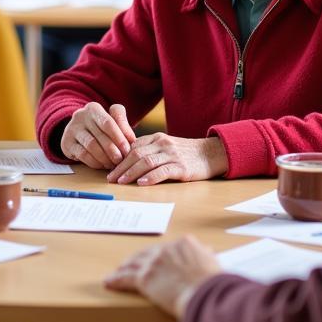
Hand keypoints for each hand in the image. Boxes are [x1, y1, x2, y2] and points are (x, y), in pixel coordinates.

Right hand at [60, 103, 136, 169]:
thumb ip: (123, 126)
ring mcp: (71, 129)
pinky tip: (102, 165)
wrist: (78, 130)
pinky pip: (83, 155)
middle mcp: (80, 116)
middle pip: (100, 135)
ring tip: (113, 164)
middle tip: (121, 160)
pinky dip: (95, 162)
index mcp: (93, 108)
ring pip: (91, 146)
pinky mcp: (66, 143)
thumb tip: (131, 140)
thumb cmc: (100, 126)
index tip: (127, 150)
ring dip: (104, 158)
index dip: (119, 138)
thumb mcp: (113, 120)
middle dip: (113, 150)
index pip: (108, 123)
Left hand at [104, 236, 219, 316]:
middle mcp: (166, 249)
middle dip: (138, 259)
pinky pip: (125, 278)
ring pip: (134, 263)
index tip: (157, 259)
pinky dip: (116, 280)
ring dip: (124, 267)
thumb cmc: (213, 283)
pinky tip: (109, 282)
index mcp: (184, 244)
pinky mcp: (144, 278)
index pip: (167, 248)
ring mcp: (154, 262)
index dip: (160, 255)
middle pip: (147, 253)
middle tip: (131, 263)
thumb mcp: (212, 263)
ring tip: (118, 271)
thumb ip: (206, 254)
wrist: (205, 294)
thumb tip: (207, 250)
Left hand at [107, 133, 227, 185]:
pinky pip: (163, 171)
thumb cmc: (185, 153)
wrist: (211, 153)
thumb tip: (127, 162)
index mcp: (156, 138)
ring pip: (146, 162)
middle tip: (111, 178)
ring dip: (131, 172)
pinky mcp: (182, 167)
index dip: (119, 158)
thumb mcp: (166, 147)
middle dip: (121, 167)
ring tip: (122, 182)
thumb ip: (149, 150)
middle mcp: (163, 144)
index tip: (109, 169)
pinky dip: (151, 177)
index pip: (133, 147)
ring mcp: (172, 155)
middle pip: (136, 154)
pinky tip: (142, 183)